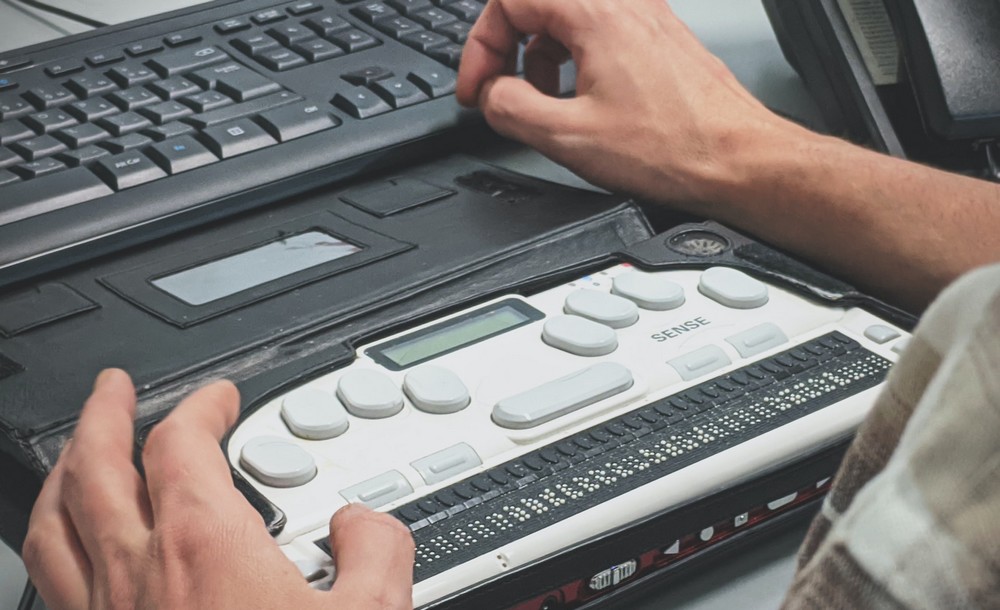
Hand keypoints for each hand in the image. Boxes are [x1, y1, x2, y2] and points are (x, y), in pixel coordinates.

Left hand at [23, 369, 414, 609]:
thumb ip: (379, 548)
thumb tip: (362, 521)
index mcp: (206, 547)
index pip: (182, 443)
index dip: (202, 406)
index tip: (220, 399)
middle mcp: (139, 575)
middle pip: (97, 466)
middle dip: (105, 414)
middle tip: (115, 387)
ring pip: (55, 521)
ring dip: (66, 471)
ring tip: (79, 451)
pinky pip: (51, 582)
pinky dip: (55, 542)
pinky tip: (72, 548)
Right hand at [456, 0, 802, 205]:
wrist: (739, 161)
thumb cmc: (676, 148)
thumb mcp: (568, 137)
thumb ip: (510, 108)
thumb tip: (492, 96)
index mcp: (596, 13)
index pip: (509, 0)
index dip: (481, 47)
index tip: (479, 87)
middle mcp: (624, 4)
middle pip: (538, 4)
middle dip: (508, 49)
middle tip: (499, 92)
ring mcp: (645, 18)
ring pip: (567, 18)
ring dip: (540, 57)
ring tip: (541, 102)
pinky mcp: (658, 39)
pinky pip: (598, 32)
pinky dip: (574, 60)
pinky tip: (579, 101)